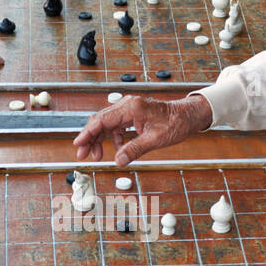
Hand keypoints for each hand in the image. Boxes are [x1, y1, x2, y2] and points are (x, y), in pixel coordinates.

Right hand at [73, 95, 212, 166]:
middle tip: (83, 155)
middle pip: (100, 121)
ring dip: (101, 140)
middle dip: (90, 138)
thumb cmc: (175, 123)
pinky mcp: (132, 114)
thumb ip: (134, 150)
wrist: (187, 116)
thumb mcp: (155, 140)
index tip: (78, 144)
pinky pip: (116, 126)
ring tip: (98, 155)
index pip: (102, 120)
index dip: (88, 133)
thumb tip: (118, 161)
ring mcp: (129, 109)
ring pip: (106, 124)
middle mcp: (127, 105)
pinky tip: (118, 150)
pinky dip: (114, 139)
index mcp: (131, 108)